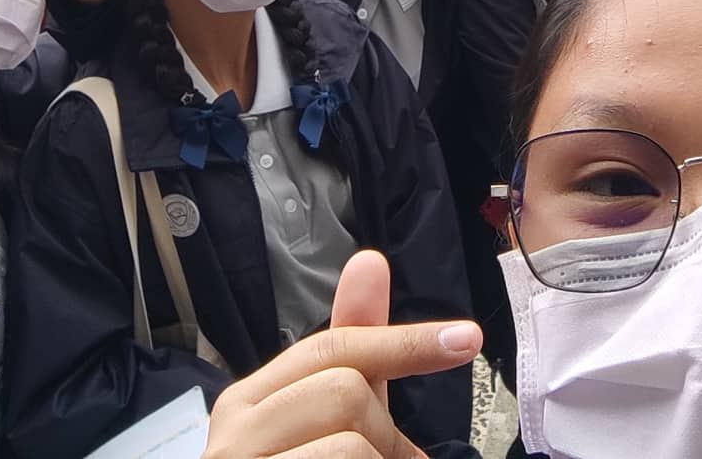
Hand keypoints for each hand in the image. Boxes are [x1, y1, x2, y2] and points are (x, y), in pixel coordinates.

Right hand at [202, 251, 480, 458]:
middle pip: (346, 392)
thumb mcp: (326, 418)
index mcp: (246, 405)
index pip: (331, 350)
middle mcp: (233, 440)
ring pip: (352, 446)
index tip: (468, 341)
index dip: (405, 342)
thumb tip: (369, 261)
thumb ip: (352, 349)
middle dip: (385, 433)